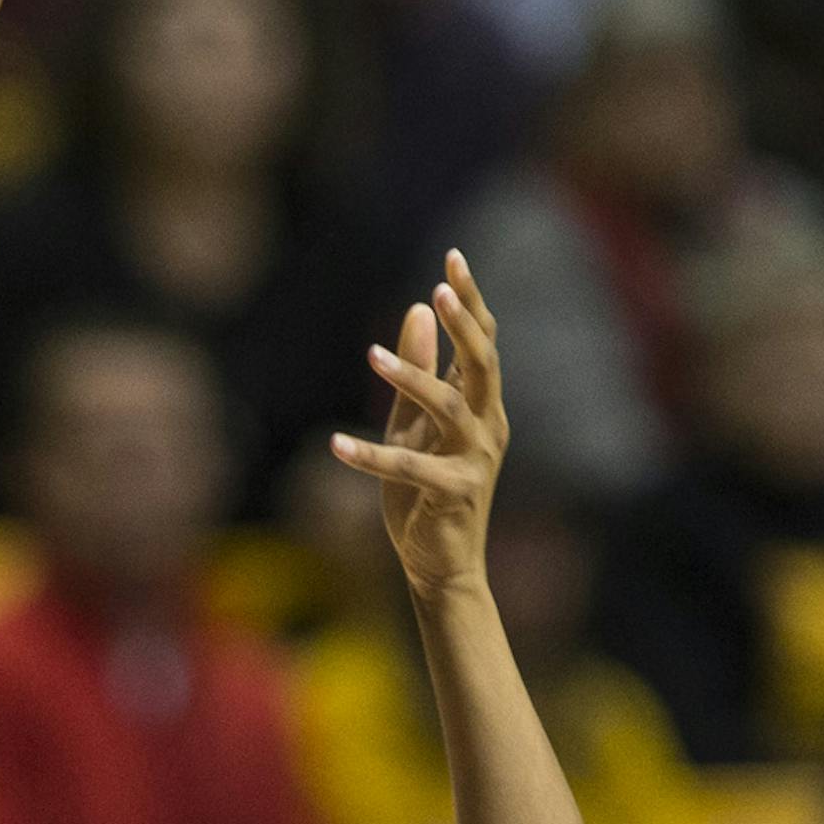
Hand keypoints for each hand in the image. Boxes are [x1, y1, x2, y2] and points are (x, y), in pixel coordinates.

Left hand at [332, 252, 509, 604]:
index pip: (484, 343)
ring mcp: (475, 460)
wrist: (442, 565)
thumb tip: (418, 309)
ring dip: (412, 378)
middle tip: (439, 287)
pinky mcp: (453, 493)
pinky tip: (335, 445)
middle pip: (484, 362)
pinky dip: (370, 456)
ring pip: (450, 406)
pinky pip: (411, 467)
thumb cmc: (428, 495)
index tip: (453, 259)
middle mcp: (488, 426)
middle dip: (464, 322)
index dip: (471, 301)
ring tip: (371, 356)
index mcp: (483, 406)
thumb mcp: (416, 424)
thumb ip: (420, 371)